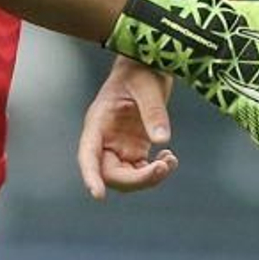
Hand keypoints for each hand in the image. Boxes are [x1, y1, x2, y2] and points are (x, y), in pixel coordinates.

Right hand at [78, 57, 176, 199]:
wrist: (149, 63)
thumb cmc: (141, 68)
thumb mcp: (148, 86)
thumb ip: (154, 112)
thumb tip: (162, 141)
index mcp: (98, 122)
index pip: (88, 155)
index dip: (90, 176)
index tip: (98, 195)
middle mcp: (105, 139)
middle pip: (111, 174)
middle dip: (136, 179)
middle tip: (162, 167)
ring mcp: (120, 145)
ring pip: (127, 177)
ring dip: (148, 178)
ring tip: (170, 161)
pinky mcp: (135, 148)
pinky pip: (142, 170)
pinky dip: (156, 171)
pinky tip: (170, 158)